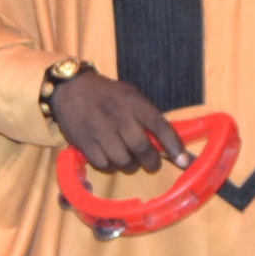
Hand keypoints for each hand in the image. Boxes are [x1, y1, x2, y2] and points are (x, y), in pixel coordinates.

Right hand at [43, 68, 185, 177]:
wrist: (70, 89)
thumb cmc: (108, 95)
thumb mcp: (131, 96)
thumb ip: (149, 118)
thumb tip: (172, 145)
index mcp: (133, 102)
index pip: (159, 124)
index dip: (173, 145)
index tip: (184, 161)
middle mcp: (117, 115)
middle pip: (141, 147)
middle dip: (151, 161)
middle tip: (152, 164)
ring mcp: (99, 129)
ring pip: (122, 160)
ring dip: (130, 166)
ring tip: (129, 160)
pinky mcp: (84, 142)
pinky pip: (104, 165)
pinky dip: (111, 166)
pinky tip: (110, 158)